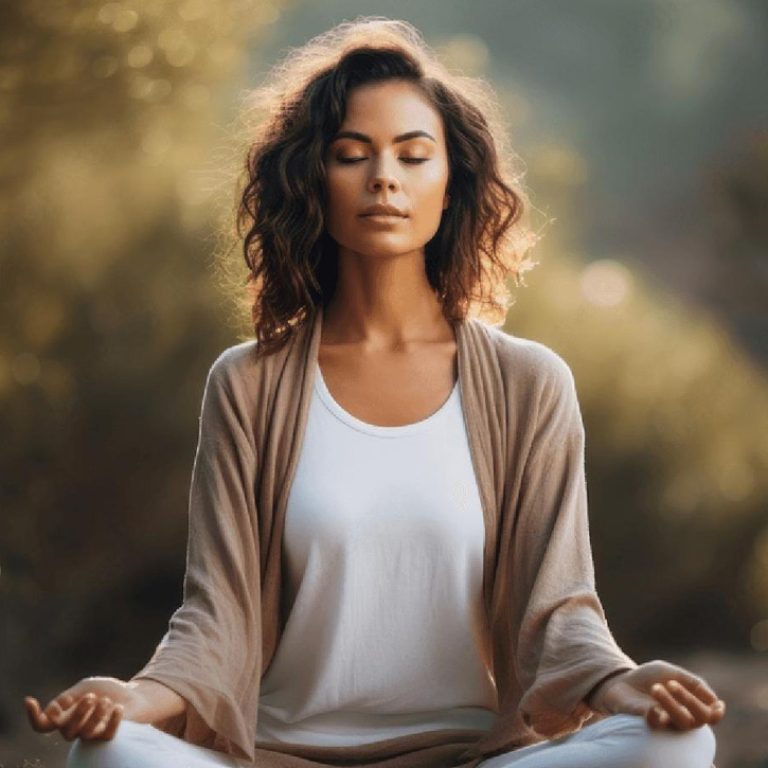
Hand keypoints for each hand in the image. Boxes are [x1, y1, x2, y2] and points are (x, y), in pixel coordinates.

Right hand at [24, 676, 143, 741]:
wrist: (134, 694)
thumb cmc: (107, 690)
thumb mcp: (86, 687)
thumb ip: (69, 697)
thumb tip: (51, 709)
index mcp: (65, 716)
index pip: (43, 725)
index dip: (33, 716)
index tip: (29, 700)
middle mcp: (74, 729)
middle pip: (65, 730)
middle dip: (78, 713)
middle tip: (91, 697)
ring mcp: (91, 735)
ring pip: (85, 734)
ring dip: (96, 715)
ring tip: (106, 701)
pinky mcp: (108, 737)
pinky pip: (106, 735)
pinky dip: (113, 720)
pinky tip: (119, 707)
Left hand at [587, 660, 725, 731]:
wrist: (621, 680)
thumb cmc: (648, 677)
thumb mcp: (670, 672)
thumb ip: (692, 682)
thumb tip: (714, 700)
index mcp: (690, 705)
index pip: (711, 715)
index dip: (717, 712)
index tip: (716, 705)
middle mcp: (682, 717)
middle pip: (700, 718)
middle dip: (689, 699)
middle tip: (671, 683)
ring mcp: (667, 722)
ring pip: (682, 721)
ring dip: (671, 703)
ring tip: (655, 688)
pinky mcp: (649, 724)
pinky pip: (660, 724)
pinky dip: (658, 714)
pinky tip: (652, 708)